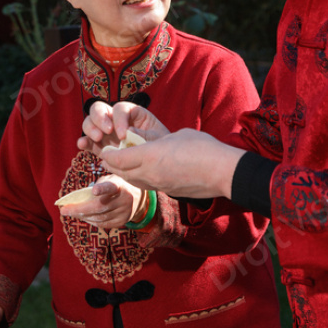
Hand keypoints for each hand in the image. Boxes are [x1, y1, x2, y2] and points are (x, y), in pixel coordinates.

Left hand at [60, 176, 146, 228]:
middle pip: (99, 207)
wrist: (139, 198)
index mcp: (119, 185)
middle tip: (64, 210)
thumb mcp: (111, 179)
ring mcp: (124, 212)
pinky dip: (92, 222)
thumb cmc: (118, 185)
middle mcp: (123, 200)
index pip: (110, 187)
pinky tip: (84, 218)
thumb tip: (80, 197)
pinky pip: (104, 224)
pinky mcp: (123, 221)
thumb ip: (98, 185)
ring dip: (83, 217)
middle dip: (79, 210)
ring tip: (72, 213)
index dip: (102, 188)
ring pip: (99, 218)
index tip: (94, 190)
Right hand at [78, 101, 169, 154]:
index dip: (120, 119)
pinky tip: (82, 145)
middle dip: (100, 118)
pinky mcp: (100, 146)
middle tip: (107, 131)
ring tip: (98, 139)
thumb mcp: (157, 139)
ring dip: (91, 128)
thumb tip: (128, 132)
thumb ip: (144, 135)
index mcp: (131, 113)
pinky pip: (88, 141)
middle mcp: (115, 119)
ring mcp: (105, 132)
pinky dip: (83, 142)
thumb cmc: (159, 147)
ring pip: (90, 122)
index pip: (120, 109)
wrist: (156, 164)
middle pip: (99, 108)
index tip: (124, 135)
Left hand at [98, 127, 244, 198]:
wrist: (222, 172)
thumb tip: (145, 140)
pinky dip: (136, 179)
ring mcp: (158, 185)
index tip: (105, 148)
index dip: (109, 153)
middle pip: (121, 172)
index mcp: (150, 156)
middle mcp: (150, 173)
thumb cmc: (203, 148)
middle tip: (107, 156)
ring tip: (120, 165)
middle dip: (111, 164)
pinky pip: (145, 185)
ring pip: (132, 181)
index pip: (118, 158)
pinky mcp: (167, 191)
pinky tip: (139, 173)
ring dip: (122, 173)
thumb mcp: (176, 136)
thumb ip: (156, 139)